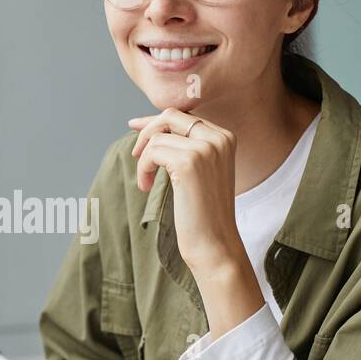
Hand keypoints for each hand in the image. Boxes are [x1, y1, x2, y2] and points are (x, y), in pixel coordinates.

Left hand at [128, 110, 245, 279]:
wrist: (215, 244)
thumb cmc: (204, 213)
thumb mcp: (201, 171)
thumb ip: (185, 146)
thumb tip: (150, 126)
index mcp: (225, 137)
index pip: (184, 115)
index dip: (156, 121)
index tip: (135, 127)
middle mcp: (218, 138)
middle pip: (170, 115)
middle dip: (147, 131)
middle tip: (135, 155)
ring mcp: (205, 149)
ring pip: (157, 137)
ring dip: (144, 159)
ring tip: (146, 183)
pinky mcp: (188, 163)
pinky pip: (152, 153)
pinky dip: (143, 169)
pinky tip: (146, 187)